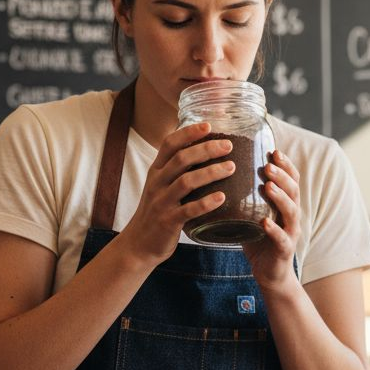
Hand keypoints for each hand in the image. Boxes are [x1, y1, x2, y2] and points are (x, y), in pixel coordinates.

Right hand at [118, 122, 233, 266]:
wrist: (138, 244)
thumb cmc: (158, 212)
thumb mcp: (162, 186)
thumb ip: (178, 171)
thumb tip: (207, 151)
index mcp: (156, 171)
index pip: (169, 144)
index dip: (188, 132)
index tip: (209, 125)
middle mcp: (157, 183)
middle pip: (181, 159)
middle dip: (206, 149)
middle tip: (228, 145)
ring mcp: (161, 202)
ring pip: (186, 182)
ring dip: (211, 172)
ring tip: (231, 167)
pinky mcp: (168, 221)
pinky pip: (189, 210)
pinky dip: (206, 203)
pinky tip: (222, 198)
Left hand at [243, 150, 301, 294]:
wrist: (269, 274)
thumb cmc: (258, 241)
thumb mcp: (252, 214)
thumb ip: (244, 196)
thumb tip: (218, 172)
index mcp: (285, 205)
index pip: (291, 180)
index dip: (286, 165)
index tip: (274, 151)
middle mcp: (292, 216)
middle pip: (294, 191)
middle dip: (282, 176)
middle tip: (269, 165)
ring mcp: (290, 233)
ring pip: (292, 212)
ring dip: (281, 197)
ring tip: (268, 186)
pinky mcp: (284, 251)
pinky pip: (282, 239)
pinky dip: (274, 230)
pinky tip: (264, 223)